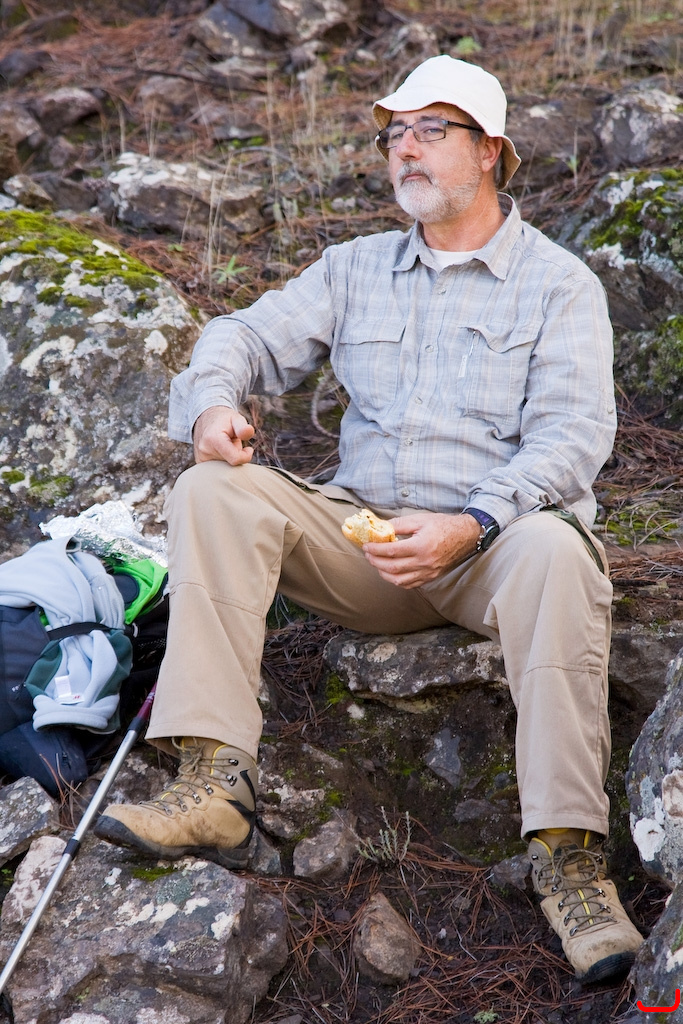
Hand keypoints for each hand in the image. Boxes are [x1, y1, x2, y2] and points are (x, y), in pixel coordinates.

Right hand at [193, 406, 254, 464]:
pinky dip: (223, 462)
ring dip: (229, 459)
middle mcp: (204, 451)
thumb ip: (243, 427)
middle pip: (230, 465)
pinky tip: (220, 451)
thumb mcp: (236, 418)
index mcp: (213, 439)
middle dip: (236, 456)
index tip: (248, 449)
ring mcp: (201, 459)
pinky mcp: (200, 463)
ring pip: (225, 468)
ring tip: (226, 446)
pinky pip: (218, 469)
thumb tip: (249, 431)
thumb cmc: (224, 420)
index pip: (235, 459)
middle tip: (233, 444)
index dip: (246, 456)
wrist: (205, 419)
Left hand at [362, 512, 481, 588]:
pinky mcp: (431, 577)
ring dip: (383, 573)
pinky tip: (390, 573)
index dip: (376, 549)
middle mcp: (424, 562)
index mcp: (421, 546)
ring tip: (376, 563)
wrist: (465, 536)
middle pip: (392, 567)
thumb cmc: (444, 526)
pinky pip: (410, 585)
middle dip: (375, 561)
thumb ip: (399, 524)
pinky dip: (397, 581)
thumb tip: (381, 526)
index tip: (367, 545)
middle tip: (368, 554)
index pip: (391, 551)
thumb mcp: (421, 519)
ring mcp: (428, 572)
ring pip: (399, 580)